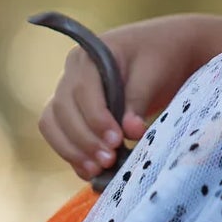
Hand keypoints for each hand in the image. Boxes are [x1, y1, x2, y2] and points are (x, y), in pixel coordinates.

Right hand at [36, 14, 221, 182]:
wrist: (169, 50)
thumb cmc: (162, 56)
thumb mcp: (155, 73)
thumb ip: (138, 101)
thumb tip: (130, 132)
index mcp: (90, 55)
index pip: (82, 91)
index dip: (95, 119)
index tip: (116, 140)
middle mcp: (72, 72)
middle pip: (62, 110)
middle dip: (83, 139)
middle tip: (109, 160)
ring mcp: (69, 92)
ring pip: (53, 124)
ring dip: (72, 150)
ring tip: (97, 169)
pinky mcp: (74, 112)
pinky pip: (60, 134)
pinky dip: (72, 154)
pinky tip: (90, 171)